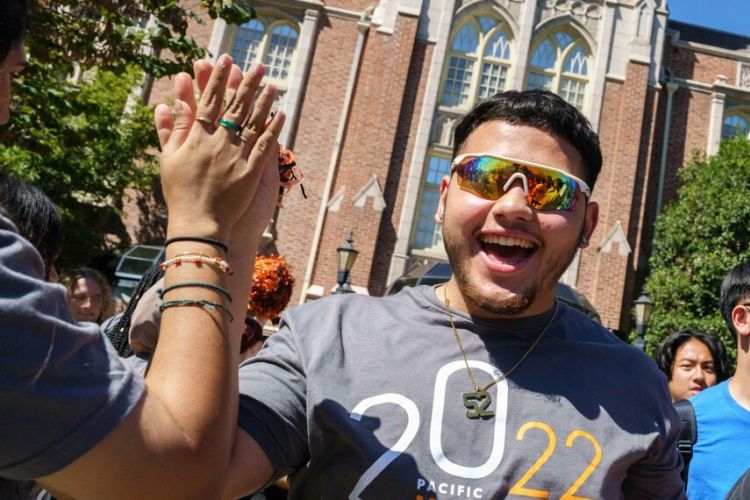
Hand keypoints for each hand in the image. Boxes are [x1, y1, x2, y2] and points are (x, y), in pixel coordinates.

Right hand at [154, 54, 284, 243]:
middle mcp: (218, 143)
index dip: (218, 78)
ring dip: (265, 101)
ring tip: (274, 83)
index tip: (226, 59)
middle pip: (235, 106)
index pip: (210, 100)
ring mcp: (236, 156)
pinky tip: (282, 114)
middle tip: (259, 65)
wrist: (198, 224)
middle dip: (247, 83)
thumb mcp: (168, 159)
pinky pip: (266, 146)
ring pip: (253, 122)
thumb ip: (170, 130)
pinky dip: (274, 129)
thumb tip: (165, 104)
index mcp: (197, 137)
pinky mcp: (251, 172)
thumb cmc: (179, 192)